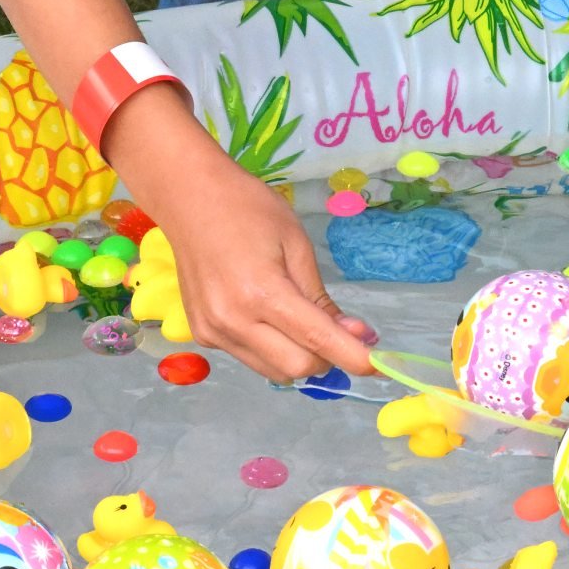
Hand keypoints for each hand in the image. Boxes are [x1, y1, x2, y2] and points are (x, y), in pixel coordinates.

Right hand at [106, 94, 376, 383]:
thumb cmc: (249, 208)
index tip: (379, 365)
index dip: (353, 358)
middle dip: (326, 358)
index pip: (318, 341)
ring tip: (300, 320)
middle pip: (297, 368)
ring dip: (298, 356)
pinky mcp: (202, 335)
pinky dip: (270, 347)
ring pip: (273, 371)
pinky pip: (249, 357)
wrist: (188, 198)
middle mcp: (234, 321)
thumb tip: (354, 336)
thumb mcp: (296, 244)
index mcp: (262, 292)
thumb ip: (321, 298)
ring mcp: (214, 332)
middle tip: (339, 332)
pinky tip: (265, 315)